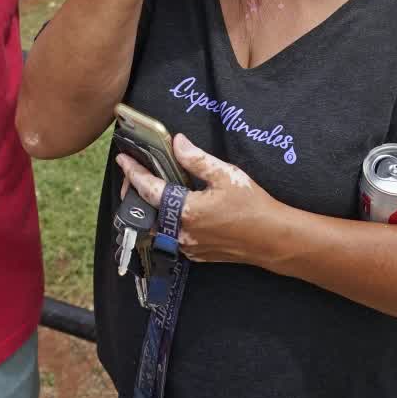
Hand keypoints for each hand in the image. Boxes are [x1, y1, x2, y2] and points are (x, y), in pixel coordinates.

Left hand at [117, 133, 282, 265]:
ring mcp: (187, 246)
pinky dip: (164, 221)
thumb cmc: (252, 206)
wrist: (273, 239)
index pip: (149, 189)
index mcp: (185, 210)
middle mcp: (181, 232)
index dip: (133, 172)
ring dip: (149, 208)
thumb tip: (177, 143)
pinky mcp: (196, 254)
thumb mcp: (226, 175)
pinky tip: (172, 209)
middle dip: (134, 192)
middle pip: (145, 211)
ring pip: (155, 226)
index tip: (123, 159)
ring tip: (150, 189)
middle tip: (134, 173)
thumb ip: (197, 159)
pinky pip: (171, 237)